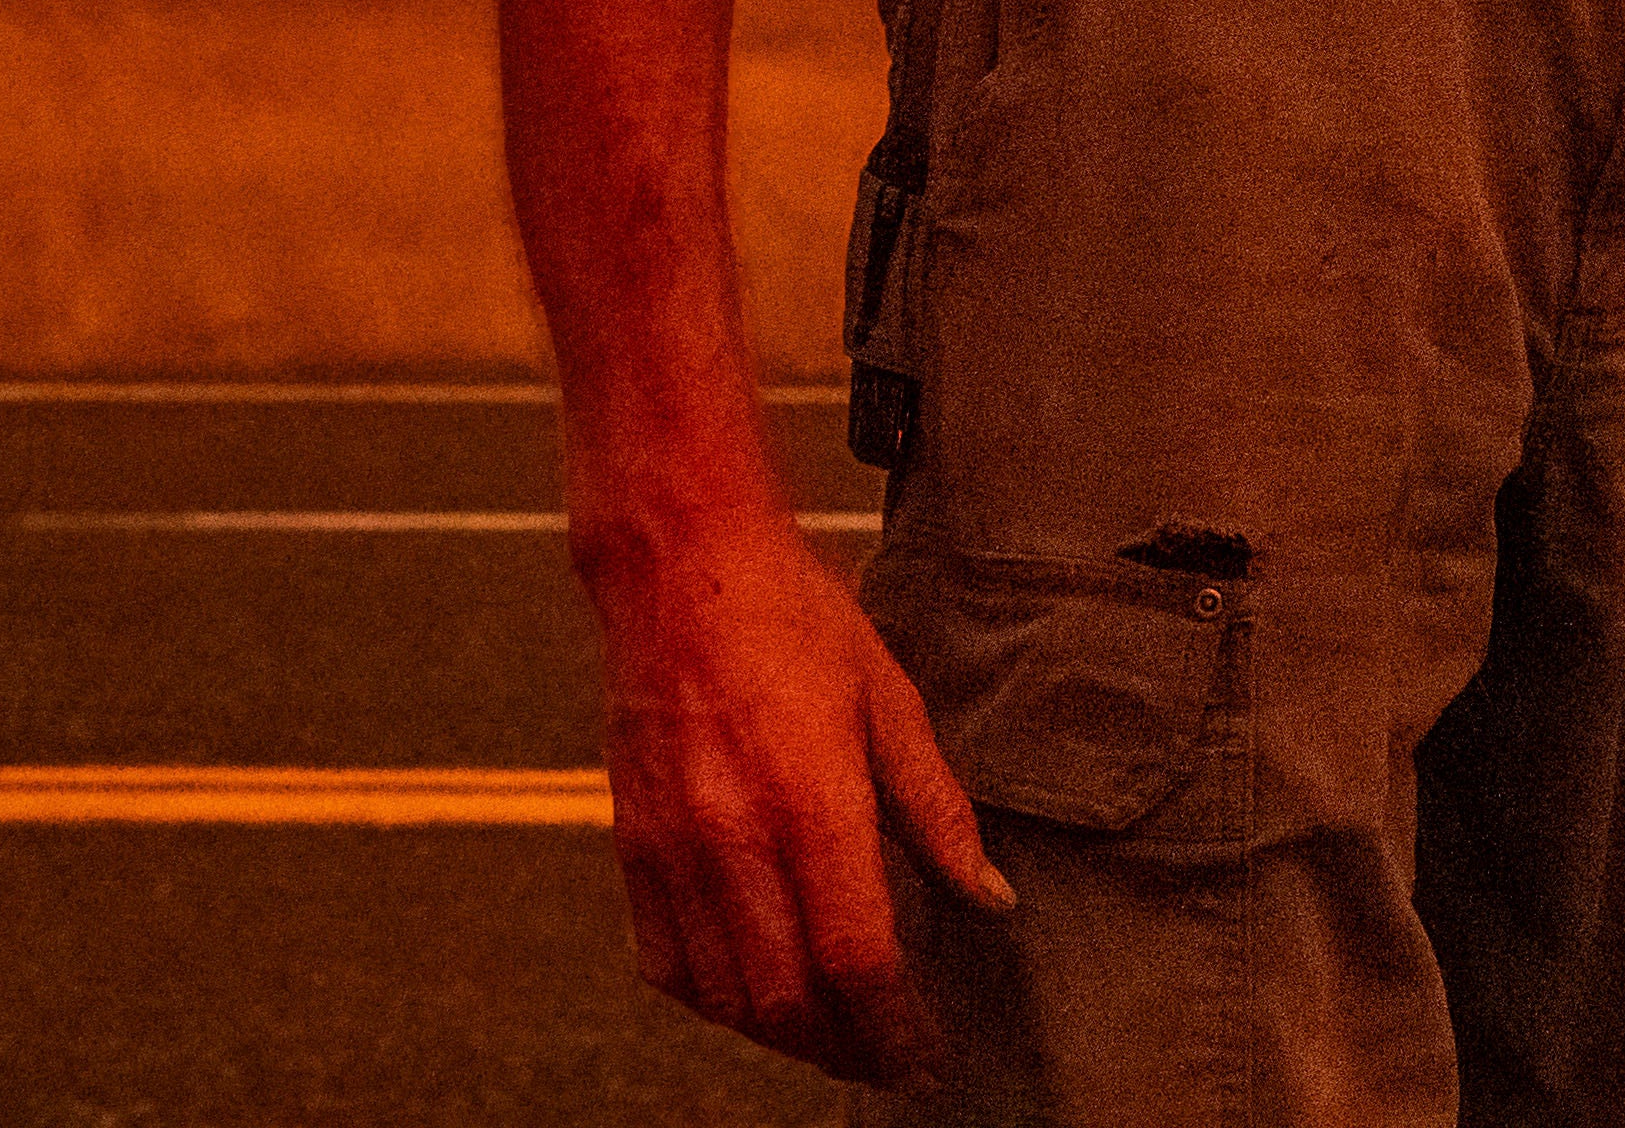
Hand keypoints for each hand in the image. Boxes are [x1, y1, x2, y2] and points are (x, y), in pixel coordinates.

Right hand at [581, 503, 1011, 1084]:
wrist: (680, 568)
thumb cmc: (796, 620)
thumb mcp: (890, 699)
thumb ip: (939, 810)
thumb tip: (991, 898)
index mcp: (811, 802)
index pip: (858, 960)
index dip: (897, 1026)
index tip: (928, 1053)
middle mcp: (735, 839)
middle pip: (790, 999)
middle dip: (848, 1048)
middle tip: (892, 1057)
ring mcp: (674, 850)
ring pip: (728, 997)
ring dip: (787, 1035)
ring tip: (838, 1035)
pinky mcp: (633, 847)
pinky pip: (667, 965)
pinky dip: (717, 1001)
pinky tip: (758, 994)